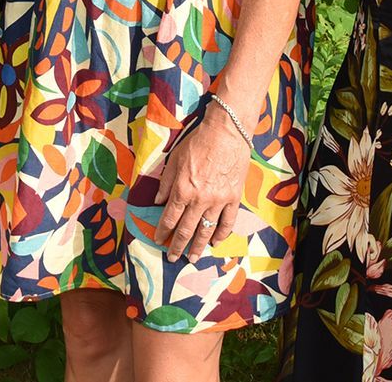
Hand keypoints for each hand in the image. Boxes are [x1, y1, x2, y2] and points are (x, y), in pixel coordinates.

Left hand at [155, 112, 250, 261]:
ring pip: (206, 231)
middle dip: (177, 246)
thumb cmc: (198, 142)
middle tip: (172, 258)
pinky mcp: (234, 198)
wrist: (227, 133)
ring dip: (198, 247)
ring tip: (192, 258)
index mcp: (182, 190)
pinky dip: (221, 234)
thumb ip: (166, 183)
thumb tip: (157, 202)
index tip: (158, 240)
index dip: (162, 232)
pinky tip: (215, 242)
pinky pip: (227, 222)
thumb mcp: (174, 159)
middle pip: (186, 230)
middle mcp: (199, 200)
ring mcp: (218, 201)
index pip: (169, 218)